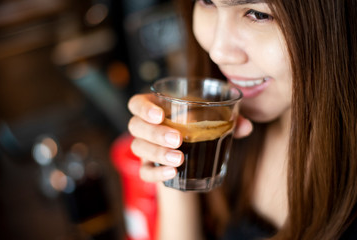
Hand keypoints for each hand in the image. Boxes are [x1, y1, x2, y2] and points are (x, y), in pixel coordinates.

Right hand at [127, 93, 252, 182]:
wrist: (194, 152)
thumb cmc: (199, 127)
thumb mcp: (213, 120)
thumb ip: (229, 120)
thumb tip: (246, 126)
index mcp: (157, 107)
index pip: (136, 103)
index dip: (143, 108)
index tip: (160, 115)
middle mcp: (146, 126)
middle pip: (135, 126)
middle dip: (155, 133)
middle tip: (178, 139)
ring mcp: (145, 147)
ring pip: (138, 148)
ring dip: (157, 153)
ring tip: (180, 159)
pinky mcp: (149, 166)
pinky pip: (144, 172)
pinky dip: (156, 173)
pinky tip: (173, 173)